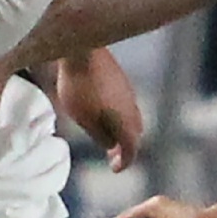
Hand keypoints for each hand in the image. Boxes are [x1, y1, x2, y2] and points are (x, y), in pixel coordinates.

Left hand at [57, 53, 144, 171]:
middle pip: (135, 133)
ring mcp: (129, 92)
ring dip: (122, 129)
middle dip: (125, 146)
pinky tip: (103, 111)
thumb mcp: (84, 119)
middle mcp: (132, 107)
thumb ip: (99, 135)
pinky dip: (118, 114)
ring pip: (132, 117)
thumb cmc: (80, 87)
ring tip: (106, 133)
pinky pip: (126, 104)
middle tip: (112, 153)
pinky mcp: (121, 79)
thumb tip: (110, 144)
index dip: (125, 162)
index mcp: (125, 121)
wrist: (82, 49)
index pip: (132, 148)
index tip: (115, 168)